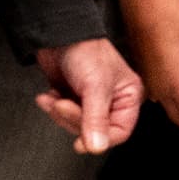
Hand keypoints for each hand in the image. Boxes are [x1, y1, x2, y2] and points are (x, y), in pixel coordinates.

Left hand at [35, 36, 143, 153]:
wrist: (57, 33)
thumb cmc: (84, 48)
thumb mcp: (95, 86)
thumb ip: (95, 118)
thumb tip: (96, 146)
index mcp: (128, 96)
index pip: (120, 131)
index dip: (100, 138)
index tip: (82, 142)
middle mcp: (113, 100)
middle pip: (94, 130)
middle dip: (73, 118)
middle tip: (63, 105)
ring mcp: (92, 100)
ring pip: (77, 124)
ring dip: (60, 113)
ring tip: (54, 98)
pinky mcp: (74, 97)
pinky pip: (64, 115)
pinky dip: (53, 107)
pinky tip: (50, 95)